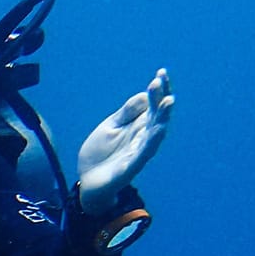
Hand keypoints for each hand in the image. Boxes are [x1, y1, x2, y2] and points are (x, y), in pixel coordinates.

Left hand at [75, 69, 172, 215]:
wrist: (87, 182)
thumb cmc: (101, 154)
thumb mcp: (110, 127)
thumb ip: (126, 113)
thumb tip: (145, 95)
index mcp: (138, 127)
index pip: (152, 106)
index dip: (158, 91)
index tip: (161, 73)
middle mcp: (142, 139)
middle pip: (157, 117)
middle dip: (161, 99)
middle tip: (161, 82)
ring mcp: (137, 153)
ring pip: (154, 134)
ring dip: (161, 118)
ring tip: (168, 101)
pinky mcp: (129, 168)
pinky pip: (142, 155)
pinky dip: (150, 142)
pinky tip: (157, 130)